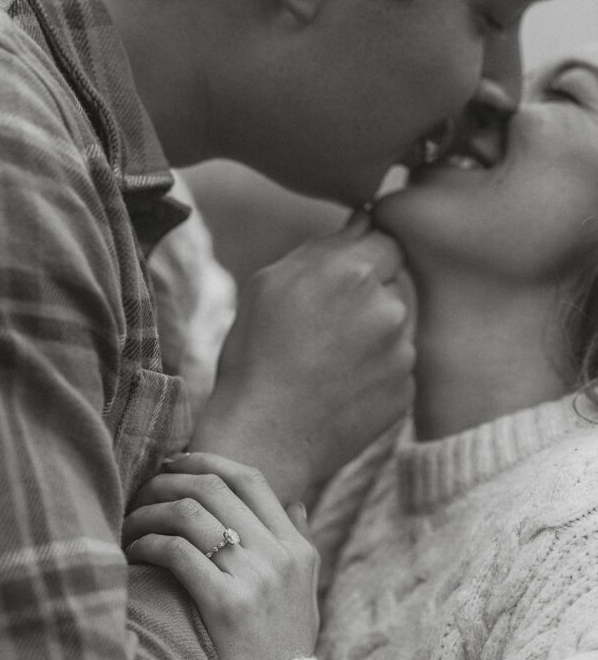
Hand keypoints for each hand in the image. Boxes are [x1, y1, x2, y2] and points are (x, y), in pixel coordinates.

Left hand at [123, 453, 319, 659]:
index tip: (175, 464)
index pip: (250, 478)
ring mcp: (256, 578)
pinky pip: (177, 551)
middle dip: (168, 481)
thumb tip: (295, 502)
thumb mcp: (306, 595)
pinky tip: (135, 552)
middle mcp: (279, 555)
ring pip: (190, 512)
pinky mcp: (227, 605)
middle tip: (142, 492)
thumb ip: (301, 545)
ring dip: (150, 511)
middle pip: (214, 487)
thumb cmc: (281, 652)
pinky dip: (148, 543)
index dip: (207, 461)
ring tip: (131, 522)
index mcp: (297, 549)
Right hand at [191, 211, 414, 504]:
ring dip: (373, 335)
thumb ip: (324, 246)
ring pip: (396, 327)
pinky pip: (396, 368)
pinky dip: (374, 373)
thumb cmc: (255, 356)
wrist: (263, 438)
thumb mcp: (270, 283)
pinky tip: (337, 388)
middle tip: (325, 327)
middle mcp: (390, 309)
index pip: (387, 240)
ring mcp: (402, 355)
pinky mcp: (405, 392)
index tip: (339, 280)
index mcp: (356, 272)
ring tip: (327, 362)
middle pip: (395, 283)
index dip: (363, 257)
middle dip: (369, 295)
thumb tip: (363, 220)